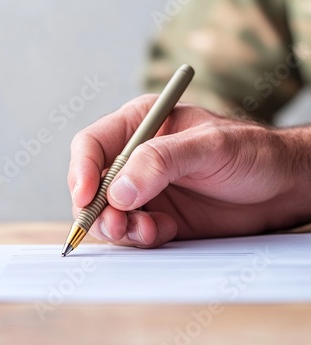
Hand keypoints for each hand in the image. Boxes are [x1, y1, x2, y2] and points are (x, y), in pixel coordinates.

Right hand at [68, 95, 309, 247]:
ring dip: (117, 227)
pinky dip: (138, 237)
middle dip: (97, 207)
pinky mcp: (154, 215)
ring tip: (145, 230)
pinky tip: (163, 231)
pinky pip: (129, 231)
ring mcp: (143, 189)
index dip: (81, 170)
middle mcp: (134, 157)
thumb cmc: (252, 152)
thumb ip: (161, 161)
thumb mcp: (210, 146)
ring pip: (105, 211)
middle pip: (91, 183)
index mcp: (140, 125)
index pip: (92, 144)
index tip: (85, 196)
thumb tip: (119, 191)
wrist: (280, 188)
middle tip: (117, 224)